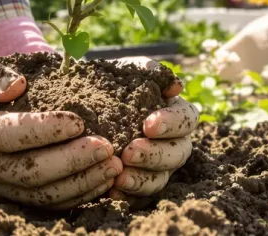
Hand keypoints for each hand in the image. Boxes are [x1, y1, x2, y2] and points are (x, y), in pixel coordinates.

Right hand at [0, 57, 122, 209]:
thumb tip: (17, 85)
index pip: (9, 135)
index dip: (45, 130)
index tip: (78, 121)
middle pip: (30, 171)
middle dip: (73, 161)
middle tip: (107, 146)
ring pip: (40, 194)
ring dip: (80, 183)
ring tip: (112, 165)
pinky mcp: (6, 197)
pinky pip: (44, 204)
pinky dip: (76, 196)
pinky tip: (101, 179)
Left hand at [109, 57, 198, 200]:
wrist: (80, 100)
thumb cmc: (110, 82)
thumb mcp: (126, 70)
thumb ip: (149, 72)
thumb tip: (176, 86)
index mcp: (176, 114)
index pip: (187, 120)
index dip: (172, 124)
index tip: (148, 125)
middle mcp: (172, 142)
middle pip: (178, 154)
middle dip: (155, 155)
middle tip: (129, 153)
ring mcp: (156, 167)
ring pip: (160, 179)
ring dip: (141, 180)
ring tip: (119, 178)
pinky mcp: (137, 184)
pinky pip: (137, 197)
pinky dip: (126, 196)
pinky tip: (110, 192)